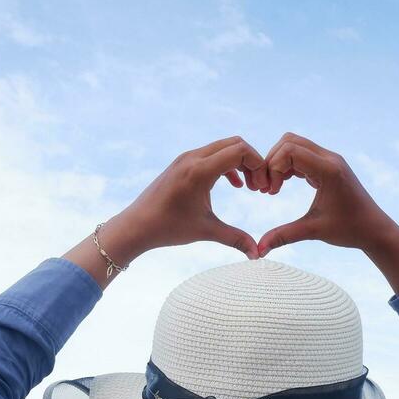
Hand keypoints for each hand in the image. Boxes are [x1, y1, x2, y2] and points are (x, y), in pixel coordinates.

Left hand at [66, 136, 267, 286]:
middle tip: (259, 186)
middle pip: (234, 144)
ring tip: (248, 187)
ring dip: (240, 163)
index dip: (258, 164)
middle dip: (252, 162)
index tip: (262, 187)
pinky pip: (211, 154)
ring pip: (223, 147)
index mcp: (199, 171)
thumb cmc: (168, 228)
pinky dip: (227, 164)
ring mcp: (186, 158)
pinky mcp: (182, 163)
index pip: (239, 151)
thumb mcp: (206, 231)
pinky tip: (233, 185)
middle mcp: (193, 158)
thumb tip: (258, 254)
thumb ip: (235, 239)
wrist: (136, 225)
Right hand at [255, 132, 392, 254]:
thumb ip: (284, 236)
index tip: (271, 192)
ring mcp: (330, 160)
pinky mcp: (328, 165)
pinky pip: (302, 154)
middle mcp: (330, 159)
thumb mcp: (314, 232)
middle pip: (289, 141)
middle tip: (267, 188)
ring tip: (273, 188)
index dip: (273, 168)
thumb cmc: (349, 230)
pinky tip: (282, 185)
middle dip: (272, 162)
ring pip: (294, 145)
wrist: (374, 229)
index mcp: (329, 170)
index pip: (290, 151)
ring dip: (278, 163)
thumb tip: (259, 250)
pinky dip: (288, 166)